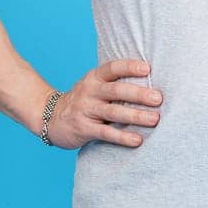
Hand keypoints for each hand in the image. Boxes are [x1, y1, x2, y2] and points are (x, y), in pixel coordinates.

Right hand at [44, 57, 162, 148]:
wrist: (49, 117)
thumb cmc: (84, 101)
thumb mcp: (94, 86)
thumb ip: (115, 84)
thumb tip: (152, 85)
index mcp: (94, 78)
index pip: (112, 68)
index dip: (129, 67)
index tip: (147, 68)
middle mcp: (89, 92)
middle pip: (116, 90)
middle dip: (138, 94)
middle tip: (158, 98)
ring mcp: (85, 110)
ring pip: (113, 112)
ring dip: (135, 116)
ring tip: (155, 119)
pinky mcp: (83, 129)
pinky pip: (105, 133)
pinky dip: (122, 137)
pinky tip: (138, 140)